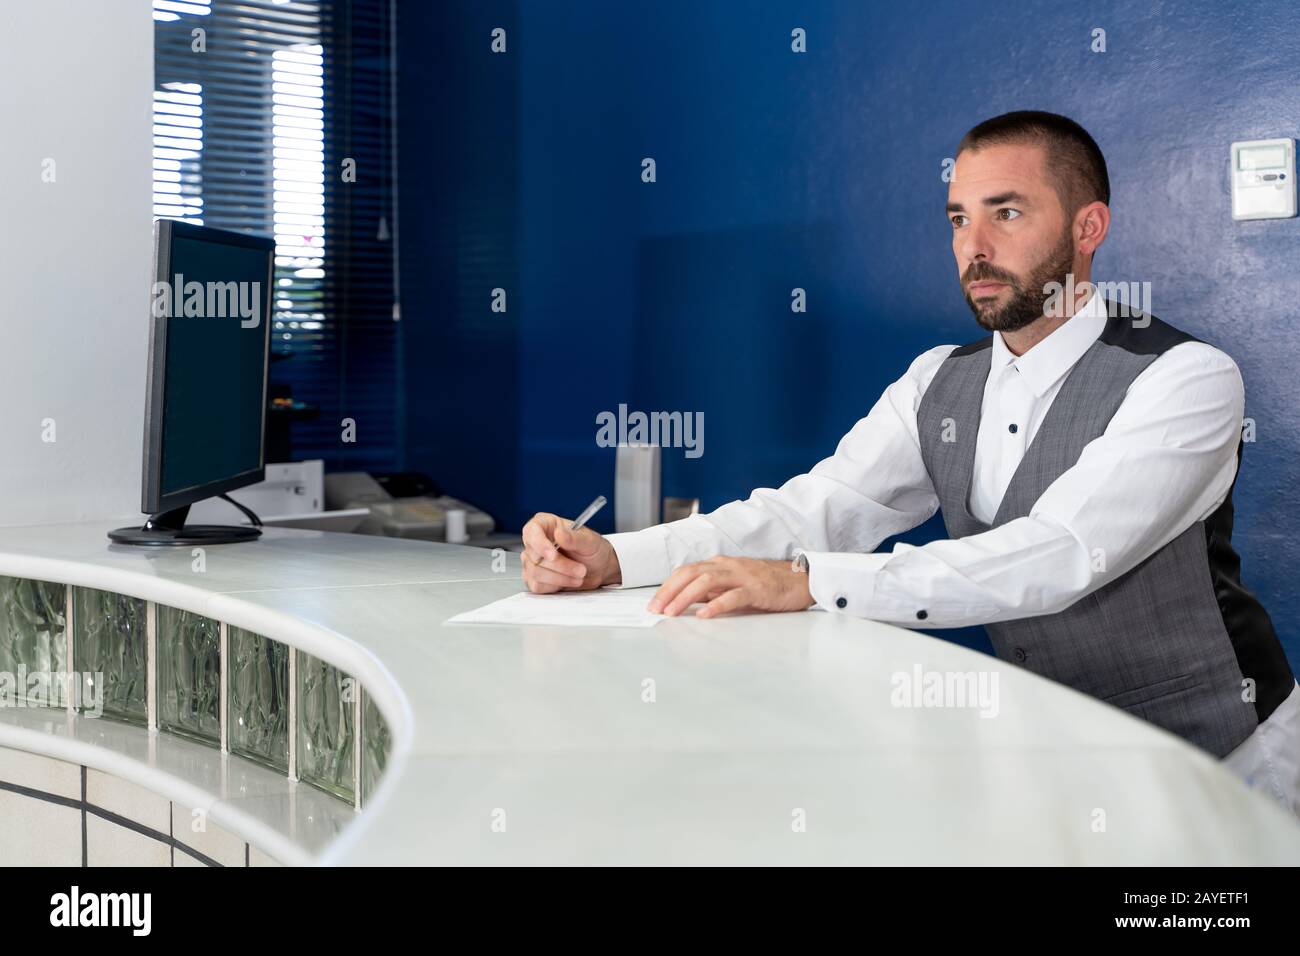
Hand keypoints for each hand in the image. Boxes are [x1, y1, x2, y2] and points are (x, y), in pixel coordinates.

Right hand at [521, 512, 621, 592]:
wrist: (599, 569)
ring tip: (579, 575)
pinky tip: (568, 580)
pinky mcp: (534, 579)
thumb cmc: (594, 550)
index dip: (540, 544)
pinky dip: (556, 585)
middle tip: (581, 569)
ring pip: (535, 572)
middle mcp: (536, 542)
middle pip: (535, 556)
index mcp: (545, 525)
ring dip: (561, 578)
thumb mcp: (590, 541)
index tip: (553, 556)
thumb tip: (559, 533)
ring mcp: (533, 561)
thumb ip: (574, 538)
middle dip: (560, 566)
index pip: (532, 531)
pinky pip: (537, 585)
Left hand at [647, 556, 813, 618]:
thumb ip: (711, 591)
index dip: (667, 586)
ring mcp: (742, 576)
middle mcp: (727, 566)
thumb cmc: (765, 584)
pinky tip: (705, 615)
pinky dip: (716, 604)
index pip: (686, 571)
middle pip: (690, 573)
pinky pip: (733, 595)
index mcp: (719, 564)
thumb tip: (685, 603)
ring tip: (672, 612)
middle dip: (669, 591)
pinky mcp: (756, 588)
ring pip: (706, 582)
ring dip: (685, 597)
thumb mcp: (733, 585)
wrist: (800, 579)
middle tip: (656, 609)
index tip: (653, 604)